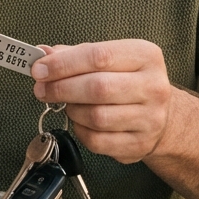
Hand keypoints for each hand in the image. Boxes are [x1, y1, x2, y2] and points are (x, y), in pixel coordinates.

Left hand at [31, 40, 172, 164]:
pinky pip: (98, 141)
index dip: (63, 64)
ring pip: (96, 117)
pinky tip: (80, 122)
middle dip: (61, 88)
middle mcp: (153, 86)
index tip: (39, 69)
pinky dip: (80, 131)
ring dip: (72, 111)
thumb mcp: (109, 58)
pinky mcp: (139, 144)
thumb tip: (43, 55)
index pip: (99, 56)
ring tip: (68, 104)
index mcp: (145, 56)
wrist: (159, 113)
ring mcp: (149, 118)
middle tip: (41, 89)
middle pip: (98, 88)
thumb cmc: (127, 80)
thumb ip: (75, 54)